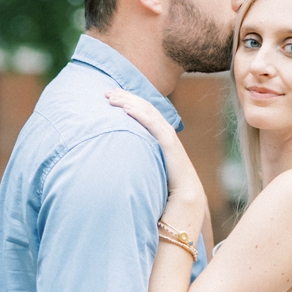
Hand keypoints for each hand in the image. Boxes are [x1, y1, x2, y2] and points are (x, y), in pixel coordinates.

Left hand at [106, 89, 205, 219]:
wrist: (184, 200)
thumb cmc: (165, 186)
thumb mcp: (147, 166)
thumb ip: (137, 158)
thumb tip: (116, 157)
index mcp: (160, 136)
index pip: (143, 112)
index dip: (128, 101)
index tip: (111, 97)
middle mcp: (165, 132)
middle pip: (144, 107)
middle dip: (125, 97)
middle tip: (107, 92)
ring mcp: (168, 137)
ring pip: (148, 112)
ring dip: (129, 102)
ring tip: (112, 98)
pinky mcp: (169, 145)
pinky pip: (153, 125)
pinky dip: (140, 115)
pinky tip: (126, 110)